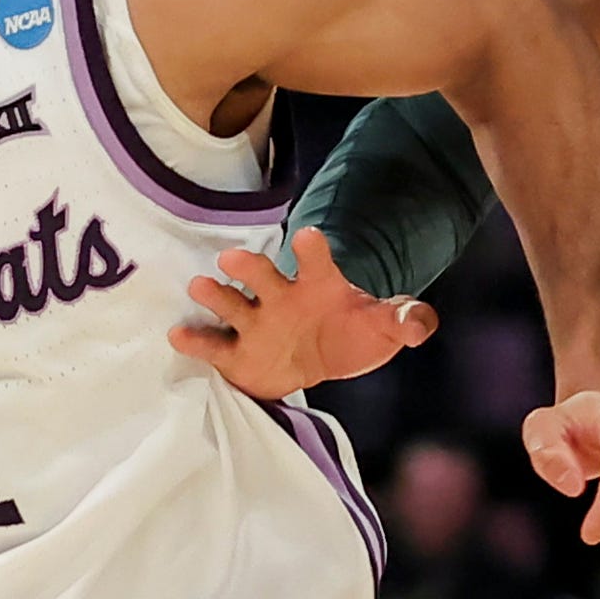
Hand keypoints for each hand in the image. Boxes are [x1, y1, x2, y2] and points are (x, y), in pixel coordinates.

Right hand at [170, 228, 437, 400]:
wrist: (316, 361)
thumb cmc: (349, 334)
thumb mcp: (383, 328)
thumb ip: (406, 321)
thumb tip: (420, 326)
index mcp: (316, 284)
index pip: (314, 259)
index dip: (312, 248)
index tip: (309, 237)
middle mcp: (280, 297)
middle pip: (260, 274)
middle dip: (248, 266)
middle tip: (233, 259)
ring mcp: (255, 323)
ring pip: (230, 304)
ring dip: (215, 295)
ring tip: (201, 286)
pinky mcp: (236, 353)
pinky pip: (213, 345)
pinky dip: (195, 341)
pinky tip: (179, 335)